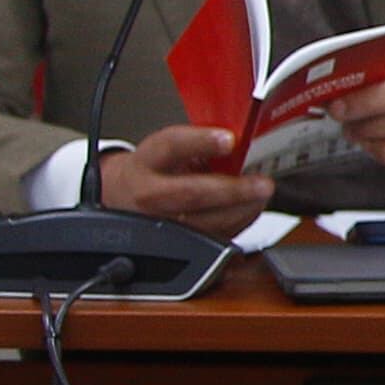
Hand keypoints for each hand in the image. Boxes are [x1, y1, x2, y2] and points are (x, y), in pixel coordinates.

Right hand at [96, 124, 274, 236]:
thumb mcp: (168, 147)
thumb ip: (201, 144)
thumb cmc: (153, 168)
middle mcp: (150, 195)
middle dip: (232, 190)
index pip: (171, 146)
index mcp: (148, 161)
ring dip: (243, 209)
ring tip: (262, 194)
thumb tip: (244, 140)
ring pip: (207, 223)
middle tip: (262, 183)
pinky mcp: (178, 244)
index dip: (201, 142)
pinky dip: (239, 222)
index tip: (229, 139)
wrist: (122, 196)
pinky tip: (250, 207)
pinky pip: (215, 237)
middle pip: (192, 194)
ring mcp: (162, 224)